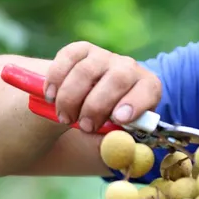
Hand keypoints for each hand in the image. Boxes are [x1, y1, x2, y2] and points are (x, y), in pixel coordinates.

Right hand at [43, 41, 161, 132]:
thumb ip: (116, 143)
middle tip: (83, 126)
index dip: (135, 102)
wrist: (87, 104)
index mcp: (146, 88)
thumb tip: (114, 148)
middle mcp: (128, 68)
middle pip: (117, 78)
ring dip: (71, 98)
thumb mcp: (115, 138)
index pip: (148, 89)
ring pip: (87, 70)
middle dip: (97, 105)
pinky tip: (50, 97)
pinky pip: (67, 57)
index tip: (118, 119)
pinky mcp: (81, 50)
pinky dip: (56, 78)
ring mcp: (104, 56)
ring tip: (65, 118)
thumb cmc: (107, 124)